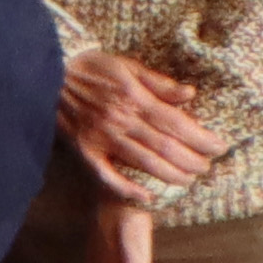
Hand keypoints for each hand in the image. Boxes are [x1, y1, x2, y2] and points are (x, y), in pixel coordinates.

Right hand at [63, 44, 217, 203]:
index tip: (219, 147)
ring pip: (144, 163)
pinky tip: (146, 196)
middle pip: (166, 147)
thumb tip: (190, 94)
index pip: (177, 123)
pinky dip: (127, 188)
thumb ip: (159, 83)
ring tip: (188, 180)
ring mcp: (101, 138)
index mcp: (134, 99)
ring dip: (171, 175)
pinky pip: (107, 175)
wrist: (44, 73)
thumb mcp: (127, 66)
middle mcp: (121, 121)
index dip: (202, 138)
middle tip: (206, 166)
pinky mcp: (84, 150)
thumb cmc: (89, 67)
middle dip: (192, 160)